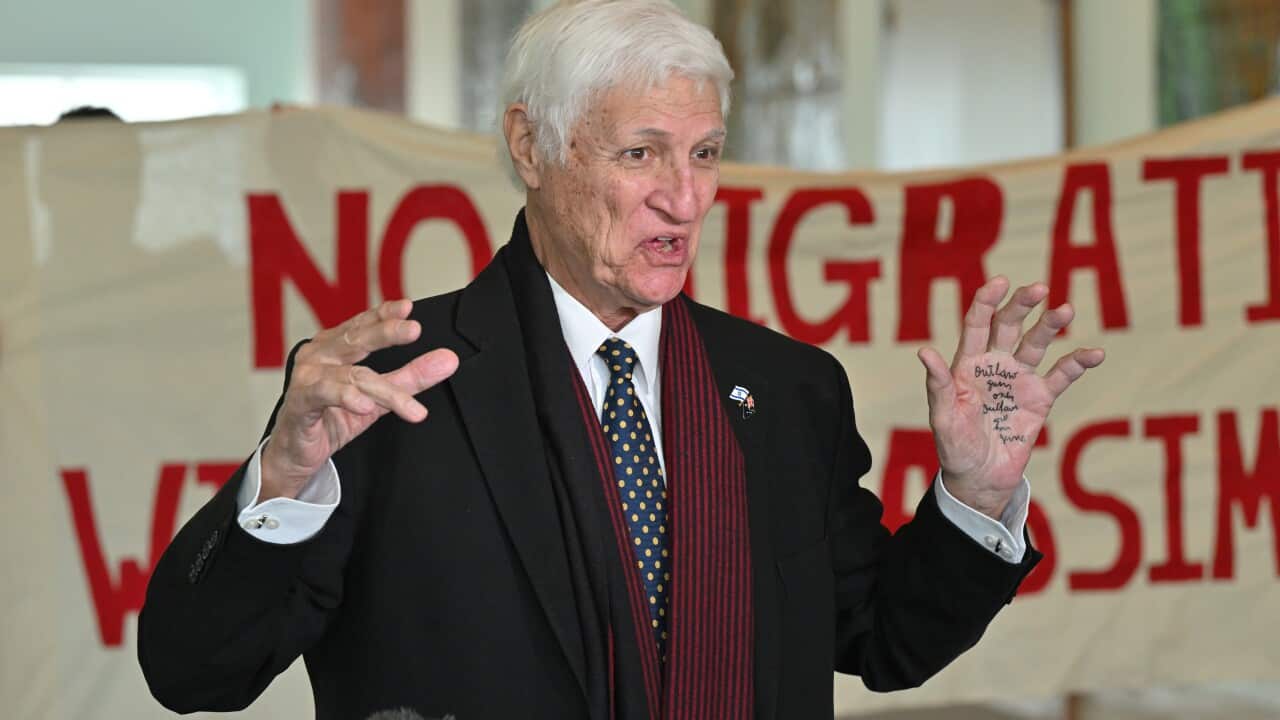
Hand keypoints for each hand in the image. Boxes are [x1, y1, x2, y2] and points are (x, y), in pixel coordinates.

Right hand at [259, 299, 458, 500]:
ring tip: (411, 406)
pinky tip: (365, 405)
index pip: (363, 324)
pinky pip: (322, 394)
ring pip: (352, 375)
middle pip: (356, 339)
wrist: (296, 454)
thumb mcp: (378, 397)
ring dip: (385, 391)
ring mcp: (306, 377)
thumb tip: (448, 360)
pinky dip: (345, 397)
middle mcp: (319, 355)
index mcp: (335, 346)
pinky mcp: (299, 402)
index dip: (384, 314)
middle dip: (386, 333)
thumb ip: (411, 377)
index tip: (408, 308)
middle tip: (415, 329)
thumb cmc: (332, 417)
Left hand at [917, 277, 1103, 518]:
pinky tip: (1095, 353)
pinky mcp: (1040, 398)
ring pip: (1037, 343)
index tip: (999, 283)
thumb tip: (925, 353)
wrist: (980, 479)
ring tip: (1066, 309)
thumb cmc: (954, 447)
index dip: (986, 302)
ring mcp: (1019, 379)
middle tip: (1037, 289)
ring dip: (1051, 325)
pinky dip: (1078, 363)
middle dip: (1022, 305)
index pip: (977, 324)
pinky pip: (1062, 375)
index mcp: (967, 364)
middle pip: (1009, 325)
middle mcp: (994, 364)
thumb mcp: (942, 418)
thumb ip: (938, 385)